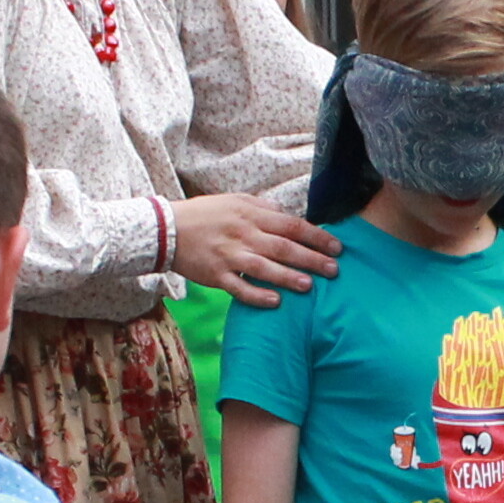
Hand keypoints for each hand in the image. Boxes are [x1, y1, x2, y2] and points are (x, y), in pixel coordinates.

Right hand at [174, 193, 340, 305]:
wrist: (166, 229)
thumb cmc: (205, 214)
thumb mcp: (235, 201)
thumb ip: (264, 209)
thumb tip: (291, 217)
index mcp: (251, 214)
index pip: (291, 225)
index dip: (316, 236)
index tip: (337, 247)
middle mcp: (243, 234)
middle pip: (283, 247)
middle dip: (311, 259)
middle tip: (334, 270)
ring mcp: (229, 256)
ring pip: (264, 267)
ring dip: (288, 277)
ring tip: (310, 286)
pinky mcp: (216, 276)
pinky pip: (239, 288)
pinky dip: (257, 295)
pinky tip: (275, 301)